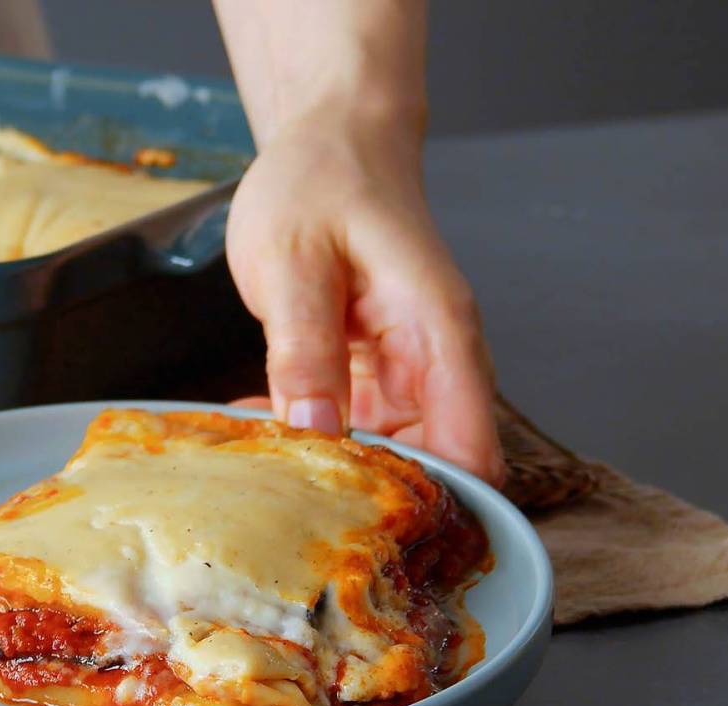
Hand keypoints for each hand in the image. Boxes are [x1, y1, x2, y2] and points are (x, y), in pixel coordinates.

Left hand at [224, 100, 504, 485]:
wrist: (331, 144)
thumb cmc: (322, 184)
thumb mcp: (295, 262)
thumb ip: (305, 348)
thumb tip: (317, 434)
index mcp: (439, 336)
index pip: (470, 452)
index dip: (433, 507)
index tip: (372, 539)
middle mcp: (436, 365)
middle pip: (432, 469)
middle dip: (371, 504)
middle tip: (295, 522)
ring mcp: (406, 374)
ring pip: (386, 458)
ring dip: (331, 475)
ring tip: (265, 481)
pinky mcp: (373, 375)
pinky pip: (350, 430)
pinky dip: (308, 440)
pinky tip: (257, 434)